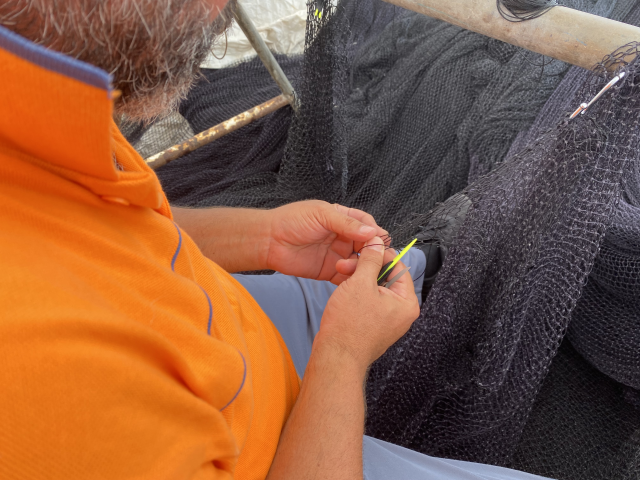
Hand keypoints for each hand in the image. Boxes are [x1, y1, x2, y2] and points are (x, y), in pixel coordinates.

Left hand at [264, 201, 387, 282]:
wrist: (269, 241)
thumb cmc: (292, 220)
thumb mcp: (322, 215)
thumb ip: (347, 224)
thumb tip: (372, 232)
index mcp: (343, 219)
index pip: (367, 225)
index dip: (375, 233)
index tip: (380, 241)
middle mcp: (343, 237)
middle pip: (368, 245)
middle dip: (374, 253)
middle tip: (377, 260)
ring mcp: (338, 255)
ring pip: (360, 262)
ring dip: (363, 266)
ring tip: (356, 268)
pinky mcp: (330, 271)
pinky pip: (347, 277)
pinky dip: (353, 279)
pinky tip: (354, 281)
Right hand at [314, 237, 420, 371]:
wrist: (336, 357)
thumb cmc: (350, 327)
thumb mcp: (360, 283)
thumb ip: (371, 260)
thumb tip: (377, 243)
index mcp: (407, 303)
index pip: (399, 267)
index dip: (380, 254)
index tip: (365, 248)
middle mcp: (401, 313)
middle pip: (386, 277)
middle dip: (365, 267)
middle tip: (346, 264)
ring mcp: (387, 321)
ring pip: (374, 288)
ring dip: (358, 278)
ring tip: (341, 274)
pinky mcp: (374, 326)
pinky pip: (368, 301)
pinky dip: (356, 292)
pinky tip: (342, 287)